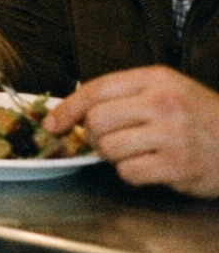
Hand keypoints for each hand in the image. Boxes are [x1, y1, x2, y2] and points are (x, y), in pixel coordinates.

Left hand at [47, 66, 218, 197]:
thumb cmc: (200, 117)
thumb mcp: (166, 90)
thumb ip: (124, 96)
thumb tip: (72, 114)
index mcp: (156, 79)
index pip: (96, 89)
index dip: (67, 109)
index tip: (53, 124)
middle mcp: (163, 102)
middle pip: (97, 122)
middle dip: (97, 136)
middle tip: (115, 139)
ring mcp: (172, 134)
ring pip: (109, 149)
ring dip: (115, 157)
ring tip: (138, 152)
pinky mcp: (178, 165)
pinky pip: (129, 173)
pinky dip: (133, 174)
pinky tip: (153, 167)